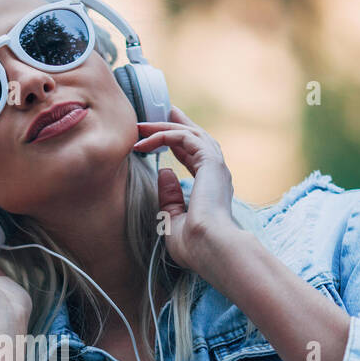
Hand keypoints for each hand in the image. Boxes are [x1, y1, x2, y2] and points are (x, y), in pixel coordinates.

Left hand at [133, 105, 241, 275]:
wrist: (210, 247)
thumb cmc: (193, 244)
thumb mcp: (173, 219)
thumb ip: (169, 197)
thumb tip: (164, 172)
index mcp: (211, 188)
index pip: (194, 157)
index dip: (175, 145)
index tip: (156, 138)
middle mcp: (217, 174)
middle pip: (196, 138)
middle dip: (175, 124)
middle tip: (158, 113)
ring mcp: (216, 166)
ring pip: (190, 134)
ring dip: (165, 126)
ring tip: (142, 125)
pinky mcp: (210, 162)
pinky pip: (185, 137)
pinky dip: (164, 135)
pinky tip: (144, 140)